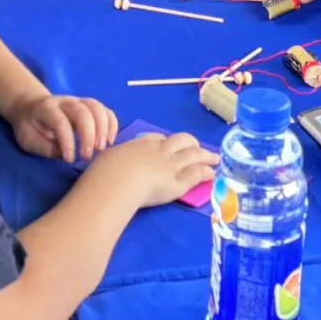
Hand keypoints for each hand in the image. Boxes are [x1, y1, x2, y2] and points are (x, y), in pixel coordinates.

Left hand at [10, 94, 118, 162]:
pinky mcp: (89, 106)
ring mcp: (79, 101)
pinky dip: (111, 124)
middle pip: (83, 112)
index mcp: (46, 108)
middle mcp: (65, 101)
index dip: (67, 141)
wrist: (30, 108)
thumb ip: (45, 147)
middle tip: (88, 156)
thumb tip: (66, 154)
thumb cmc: (30, 127)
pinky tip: (110, 140)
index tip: (69, 160)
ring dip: (103, 128)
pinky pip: (105, 110)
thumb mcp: (29, 140)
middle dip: (88, 135)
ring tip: (102, 148)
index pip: (60, 121)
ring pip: (97, 108)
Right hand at [91, 133, 218, 208]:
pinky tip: (212, 173)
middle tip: (197, 147)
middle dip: (190, 143)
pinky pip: (196, 173)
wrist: (118, 180)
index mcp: (140, 144)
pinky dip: (206, 171)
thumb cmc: (106, 171)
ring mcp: (171, 164)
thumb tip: (108, 166)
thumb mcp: (107, 159)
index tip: (169, 144)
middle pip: (180, 141)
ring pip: (193, 154)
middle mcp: (158, 151)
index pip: (157, 138)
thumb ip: (113, 161)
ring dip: (206, 155)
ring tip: (215, 158)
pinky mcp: (178, 181)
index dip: (166, 141)